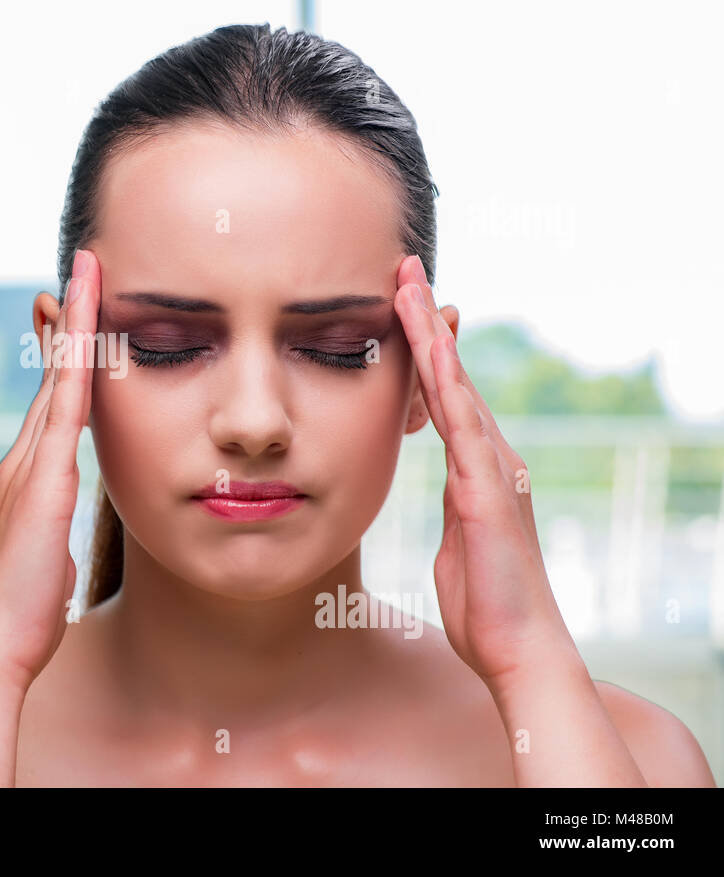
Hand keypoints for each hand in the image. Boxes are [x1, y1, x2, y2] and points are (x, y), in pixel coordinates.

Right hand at [0, 248, 101, 691]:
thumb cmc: (22, 613)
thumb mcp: (43, 558)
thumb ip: (48, 530)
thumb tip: (53, 525)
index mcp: (29, 477)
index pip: (53, 403)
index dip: (64, 356)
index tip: (70, 316)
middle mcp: (23, 461)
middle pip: (52, 377)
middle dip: (65, 321)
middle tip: (77, 271)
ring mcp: (28, 467)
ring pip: (57, 381)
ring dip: (72, 326)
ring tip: (84, 277)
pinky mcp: (41, 482)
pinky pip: (65, 410)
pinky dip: (74, 366)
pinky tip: (88, 333)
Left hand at [394, 255, 576, 687]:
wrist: (518, 648)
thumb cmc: (485, 604)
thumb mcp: (460, 542)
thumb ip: (456, 510)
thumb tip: (452, 495)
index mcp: (476, 468)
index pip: (443, 395)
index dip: (424, 349)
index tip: (399, 305)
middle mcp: (489, 456)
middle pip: (450, 375)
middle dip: (425, 321)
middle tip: (402, 269)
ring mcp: (491, 468)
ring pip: (455, 386)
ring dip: (429, 334)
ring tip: (405, 286)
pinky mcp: (486, 488)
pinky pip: (461, 424)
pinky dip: (445, 384)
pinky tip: (428, 351)